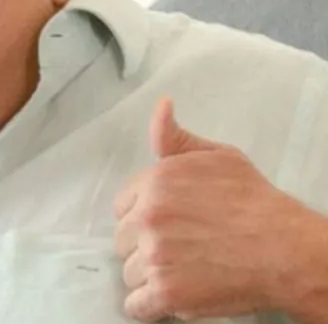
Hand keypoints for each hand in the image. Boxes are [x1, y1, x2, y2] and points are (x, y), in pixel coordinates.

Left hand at [113, 97, 308, 321]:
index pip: (122, 206)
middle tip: (180, 249)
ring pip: (129, 272)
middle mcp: (148, 216)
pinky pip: (136, 306)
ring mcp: (155, 256)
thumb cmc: (255, 202)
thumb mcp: (217, 157)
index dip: (143, 217)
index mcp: (154, 182)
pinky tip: (167, 299)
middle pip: (123, 240)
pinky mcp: (166, 293)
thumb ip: (176, 138)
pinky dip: (149, 307)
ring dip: (150, 276)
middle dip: (145, 246)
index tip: (168, 225)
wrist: (287, 249)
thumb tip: (161, 106)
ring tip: (183, 271)